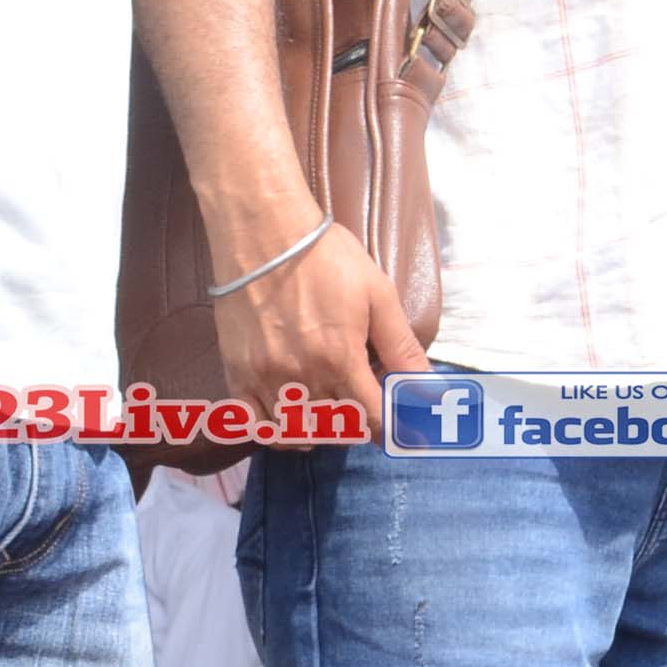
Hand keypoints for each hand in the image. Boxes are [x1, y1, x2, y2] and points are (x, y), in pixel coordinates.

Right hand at [216, 219, 423, 421]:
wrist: (263, 232)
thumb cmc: (326, 257)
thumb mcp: (378, 295)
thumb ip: (402, 348)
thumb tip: (430, 390)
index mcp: (340, 359)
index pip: (372, 419)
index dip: (394, 430)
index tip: (408, 433)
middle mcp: (301, 377)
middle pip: (337, 429)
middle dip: (360, 425)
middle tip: (368, 406)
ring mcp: (264, 378)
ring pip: (296, 434)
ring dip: (322, 433)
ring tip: (334, 412)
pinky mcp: (237, 373)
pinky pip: (254, 424)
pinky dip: (277, 432)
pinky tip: (293, 419)